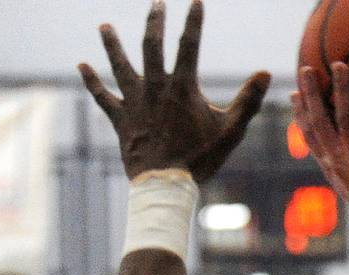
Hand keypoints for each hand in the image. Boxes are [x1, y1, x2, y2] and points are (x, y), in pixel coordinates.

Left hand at [78, 0, 269, 181]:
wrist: (165, 182)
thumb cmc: (201, 157)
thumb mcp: (231, 129)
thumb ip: (248, 100)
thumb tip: (266, 73)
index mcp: (182, 87)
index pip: (189, 45)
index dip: (194, 21)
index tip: (195, 1)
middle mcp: (154, 87)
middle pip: (151, 46)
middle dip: (154, 21)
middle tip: (156, 2)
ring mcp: (134, 101)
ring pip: (119, 65)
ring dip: (111, 44)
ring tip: (104, 26)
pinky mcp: (120, 118)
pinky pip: (102, 96)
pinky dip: (92, 81)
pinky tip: (82, 66)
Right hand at [293, 63, 348, 227]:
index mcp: (330, 168)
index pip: (309, 136)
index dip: (299, 115)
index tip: (293, 95)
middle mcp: (336, 161)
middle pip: (317, 120)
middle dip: (309, 93)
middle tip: (306, 68)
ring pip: (341, 116)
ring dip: (338, 88)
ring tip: (340, 64)